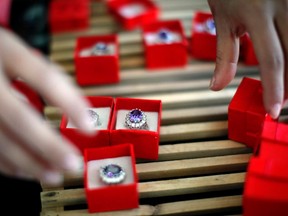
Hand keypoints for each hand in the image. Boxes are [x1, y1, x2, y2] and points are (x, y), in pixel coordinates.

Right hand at [0, 27, 92, 184]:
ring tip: (56, 175)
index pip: (45, 78)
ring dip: (31, 162)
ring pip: (1, 139)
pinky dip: (10, 164)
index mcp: (7, 52)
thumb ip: (47, 75)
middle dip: (48, 145)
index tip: (90, 128)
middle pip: (20, 117)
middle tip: (73, 163)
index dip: (69, 104)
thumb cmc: (0, 55)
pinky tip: (31, 171)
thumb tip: (78, 108)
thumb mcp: (20, 52)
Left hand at [208, 0, 287, 118]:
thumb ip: (225, 55)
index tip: (273, 110)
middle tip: (283, 100)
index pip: (271, 60)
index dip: (275, 89)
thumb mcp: (222, 20)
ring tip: (286, 84)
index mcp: (256, 13)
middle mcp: (282, 5)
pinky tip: (287, 60)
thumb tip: (217, 86)